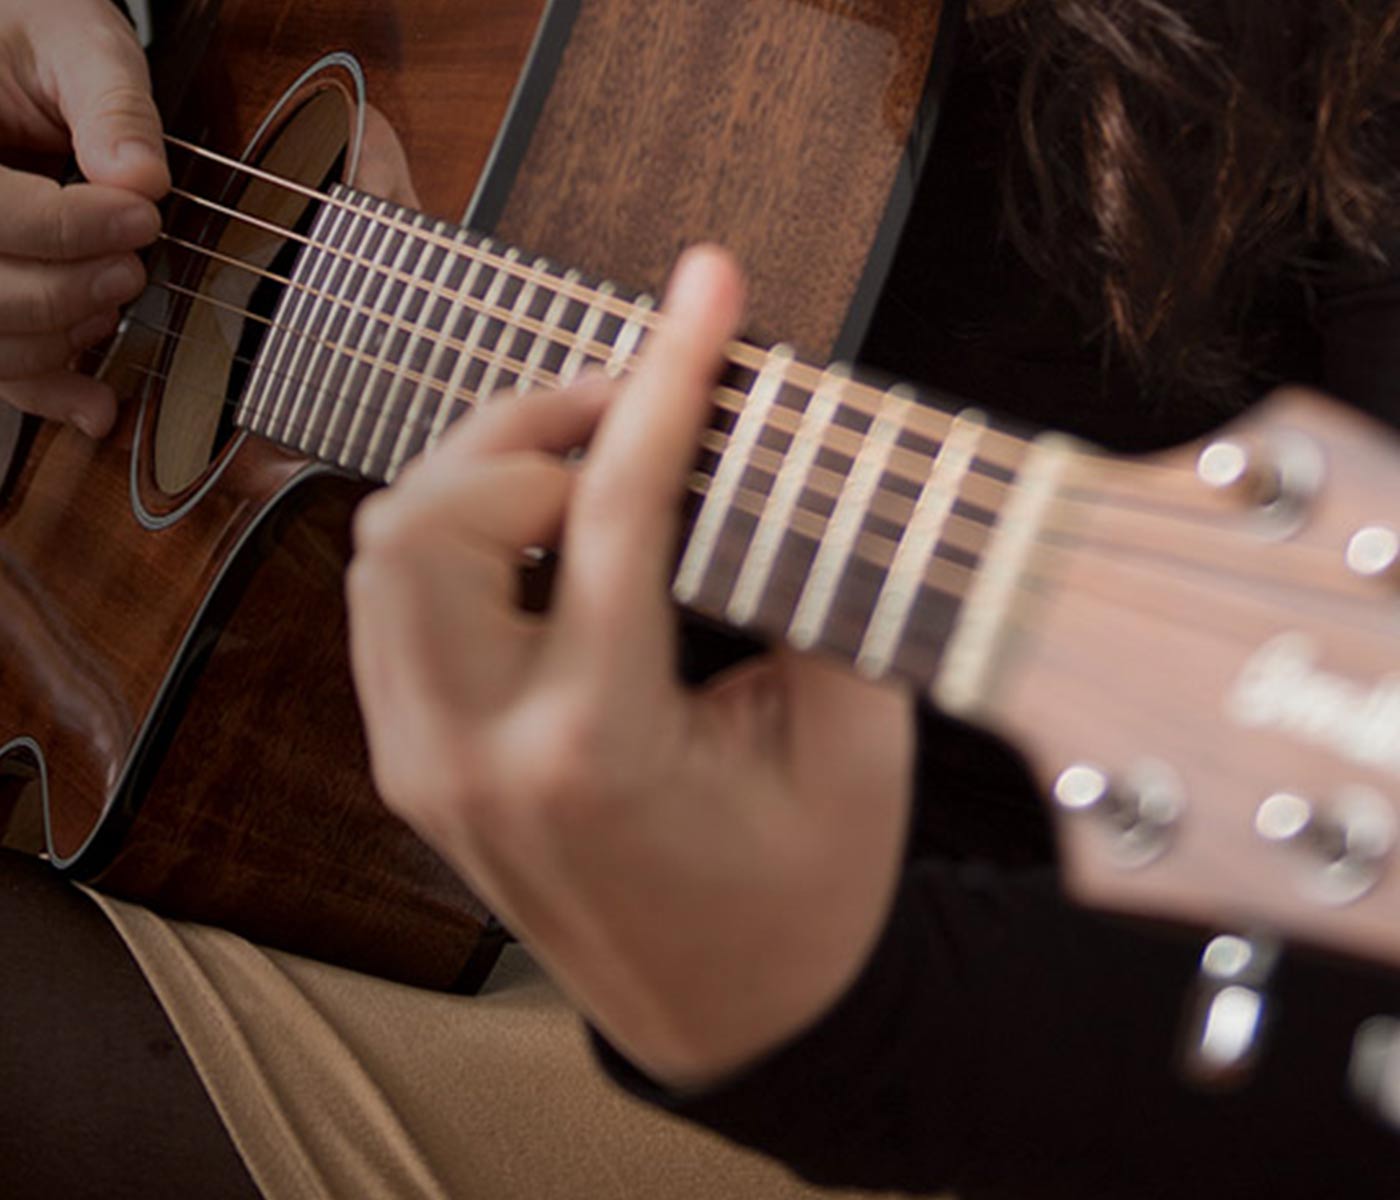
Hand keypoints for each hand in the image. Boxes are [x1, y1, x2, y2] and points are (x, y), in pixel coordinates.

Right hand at [0, 0, 167, 435]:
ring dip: (63, 336)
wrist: (7, 47)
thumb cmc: (30, 34)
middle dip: (68, 288)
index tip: (143, 214)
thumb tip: (141, 181)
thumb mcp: (75, 38)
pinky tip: (100, 403)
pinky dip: (49, 390)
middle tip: (135, 262)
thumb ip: (112, 104)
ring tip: (117, 292)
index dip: (69, 226)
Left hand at [347, 246, 914, 1088]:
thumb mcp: (855, 745)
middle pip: (435, 515)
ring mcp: (424, 763)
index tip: (706, 289)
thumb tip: (777, 450)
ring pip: (386, 550)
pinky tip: (546, 529)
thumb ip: (816, 583)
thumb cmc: (804, 893)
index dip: (668, 378)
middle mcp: (476, 753)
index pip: (613, 512)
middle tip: (634, 402)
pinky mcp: (413, 763)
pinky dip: (459, 533)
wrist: (731, 1015)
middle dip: (534, 423)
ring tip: (591, 456)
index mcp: (599, 749)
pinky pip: (391, 604)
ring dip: (485, 469)